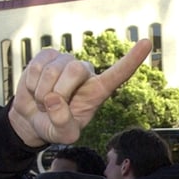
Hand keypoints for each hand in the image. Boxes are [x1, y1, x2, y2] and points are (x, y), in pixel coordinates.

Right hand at [8, 40, 151, 146]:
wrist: (32, 119)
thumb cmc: (54, 127)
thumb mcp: (63, 136)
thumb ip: (63, 124)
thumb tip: (54, 99)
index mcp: (97, 91)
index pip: (117, 74)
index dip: (132, 59)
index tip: (147, 42)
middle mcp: (84, 72)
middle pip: (75, 70)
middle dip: (59, 92)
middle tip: (52, 107)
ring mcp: (65, 61)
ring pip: (53, 69)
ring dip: (42, 92)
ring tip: (44, 101)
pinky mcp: (46, 55)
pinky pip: (36, 66)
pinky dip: (31, 84)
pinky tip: (35, 90)